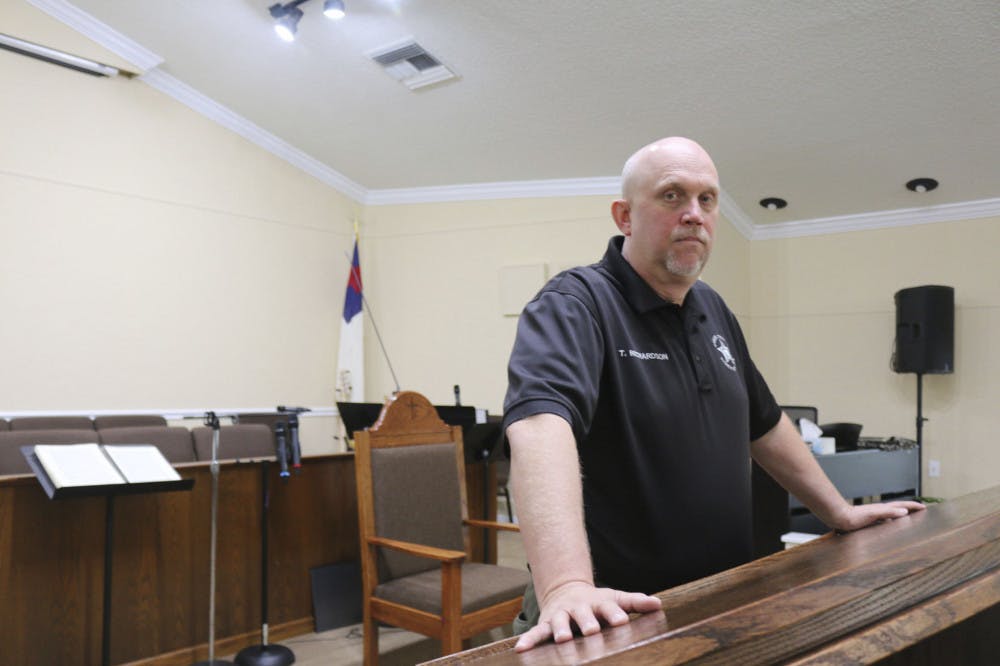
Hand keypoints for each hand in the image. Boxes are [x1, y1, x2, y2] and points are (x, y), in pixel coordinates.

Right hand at [514, 580, 662, 651]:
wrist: (567, 591)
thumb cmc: (597, 602)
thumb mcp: (616, 599)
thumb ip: (635, 603)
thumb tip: (658, 604)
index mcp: (598, 603)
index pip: (609, 607)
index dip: (615, 613)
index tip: (622, 620)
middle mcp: (579, 608)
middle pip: (583, 615)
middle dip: (587, 622)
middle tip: (592, 630)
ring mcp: (562, 615)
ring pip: (560, 622)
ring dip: (560, 630)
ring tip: (562, 639)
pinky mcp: (547, 623)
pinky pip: (537, 632)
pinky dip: (529, 640)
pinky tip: (521, 649)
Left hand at [831, 500, 925, 531]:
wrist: (839, 518)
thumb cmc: (854, 517)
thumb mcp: (873, 514)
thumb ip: (888, 512)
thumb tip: (904, 512)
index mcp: (883, 509)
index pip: (902, 506)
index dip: (913, 506)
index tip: (924, 507)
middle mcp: (880, 511)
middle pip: (898, 509)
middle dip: (910, 510)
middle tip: (920, 512)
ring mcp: (875, 516)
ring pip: (892, 516)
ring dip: (902, 516)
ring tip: (910, 520)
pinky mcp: (869, 522)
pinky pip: (885, 522)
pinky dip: (892, 523)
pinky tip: (891, 528)